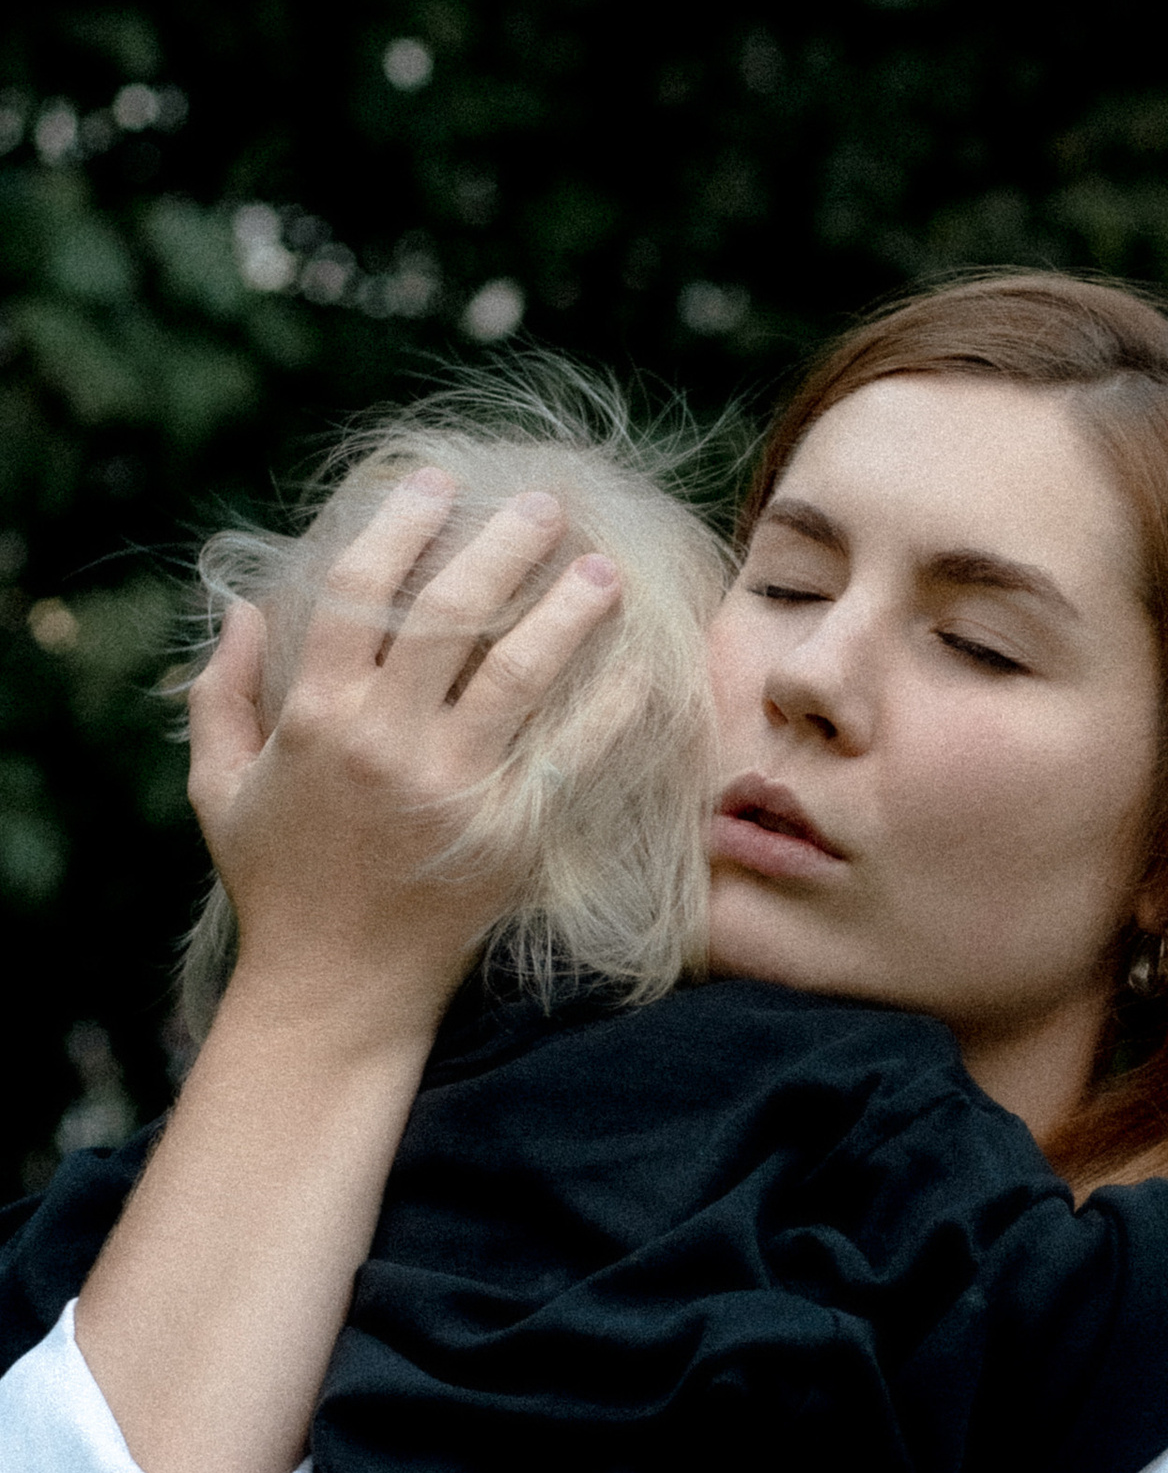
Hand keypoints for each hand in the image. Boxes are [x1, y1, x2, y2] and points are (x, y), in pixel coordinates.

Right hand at [195, 469, 622, 1046]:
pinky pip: (571, 758)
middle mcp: (386, 743)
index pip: (362, 593)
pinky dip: (612, 711)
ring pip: (521, 674)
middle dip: (505, 548)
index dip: (403, 526)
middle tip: (547, 506)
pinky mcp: (507, 839)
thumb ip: (223, 692)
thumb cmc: (276, 883)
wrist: (335, 988)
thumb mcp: (220, 787)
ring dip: (568, 612)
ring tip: (605, 570)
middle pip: (452, 616)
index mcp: (315, 718)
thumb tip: (243, 603)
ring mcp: (452, 790)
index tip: (440, 484)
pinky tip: (642, 669)